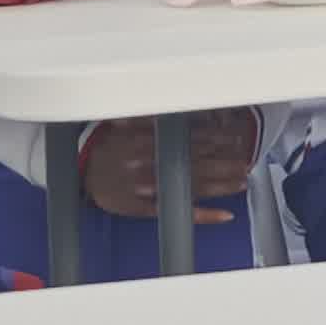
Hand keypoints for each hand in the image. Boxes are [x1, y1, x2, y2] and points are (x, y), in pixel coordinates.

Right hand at [78, 110, 256, 222]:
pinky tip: (223, 215)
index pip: (191, 139)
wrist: (80, 171)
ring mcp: (152, 188)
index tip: (235, 139)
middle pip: (196, 162)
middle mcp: (153, 163)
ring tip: (242, 182)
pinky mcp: (148, 208)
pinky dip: (202, 215)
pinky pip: (178, 211)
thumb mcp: (128, 123)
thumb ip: (154, 117)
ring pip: (192, 186)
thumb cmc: (108, 145)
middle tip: (245, 162)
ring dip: (220, 186)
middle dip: (224, 163)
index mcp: (150, 140)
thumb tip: (186, 109)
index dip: (216, 140)